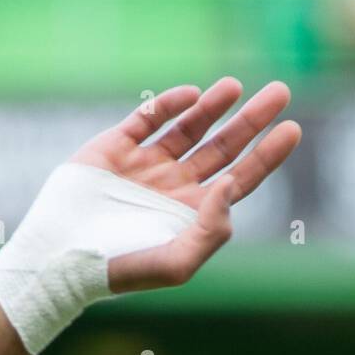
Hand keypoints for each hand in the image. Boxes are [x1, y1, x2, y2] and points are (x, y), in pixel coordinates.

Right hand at [70, 78, 301, 293]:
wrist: (62, 256)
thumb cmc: (122, 269)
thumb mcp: (177, 263)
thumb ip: (212, 230)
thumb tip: (233, 184)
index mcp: (192, 215)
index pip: (240, 179)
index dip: (267, 155)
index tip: (292, 128)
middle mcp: (173, 187)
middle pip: (224, 147)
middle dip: (252, 120)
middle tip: (282, 92)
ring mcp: (145, 165)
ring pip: (189, 128)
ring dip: (215, 106)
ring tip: (236, 86)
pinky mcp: (115, 148)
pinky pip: (148, 118)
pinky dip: (169, 104)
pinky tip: (192, 95)